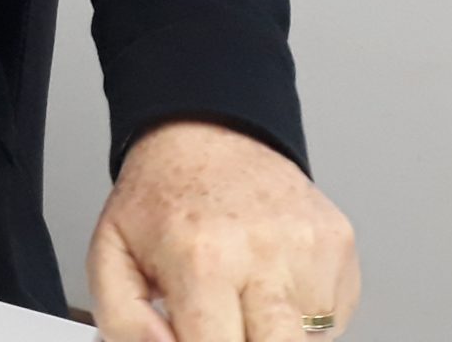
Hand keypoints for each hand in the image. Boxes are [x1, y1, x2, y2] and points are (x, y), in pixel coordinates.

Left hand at [89, 120, 359, 341]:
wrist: (205, 131)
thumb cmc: (160, 196)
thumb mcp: (111, 252)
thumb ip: (123, 318)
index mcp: (203, 259)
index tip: (194, 333)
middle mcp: (265, 254)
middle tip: (219, 323)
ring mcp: (311, 249)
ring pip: (306, 339)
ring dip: (273, 331)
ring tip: (241, 293)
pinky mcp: (339, 244)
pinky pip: (330, 314)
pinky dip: (301, 312)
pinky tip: (269, 279)